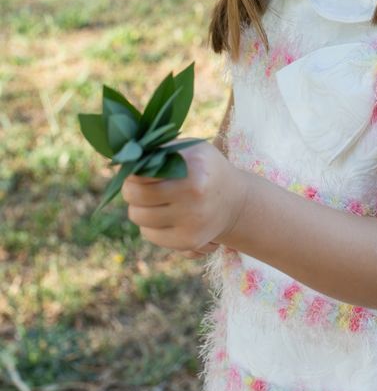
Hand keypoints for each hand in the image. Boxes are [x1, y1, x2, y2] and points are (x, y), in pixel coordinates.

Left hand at [121, 141, 245, 252]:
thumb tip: (125, 159)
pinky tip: (165, 216)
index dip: (134, 170)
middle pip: (134, 194)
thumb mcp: (190, 149)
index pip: (141, 171)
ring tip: (155, 200)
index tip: (139, 170)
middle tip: (142, 185)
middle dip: (131, 189)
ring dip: (139, 207)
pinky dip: (150, 225)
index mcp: (193, 169)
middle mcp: (193, 197)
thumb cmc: (205, 168)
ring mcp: (192, 222)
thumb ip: (160, 150)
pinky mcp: (188, 242)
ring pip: (137, 216)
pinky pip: (148, 234)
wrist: (236, 202)